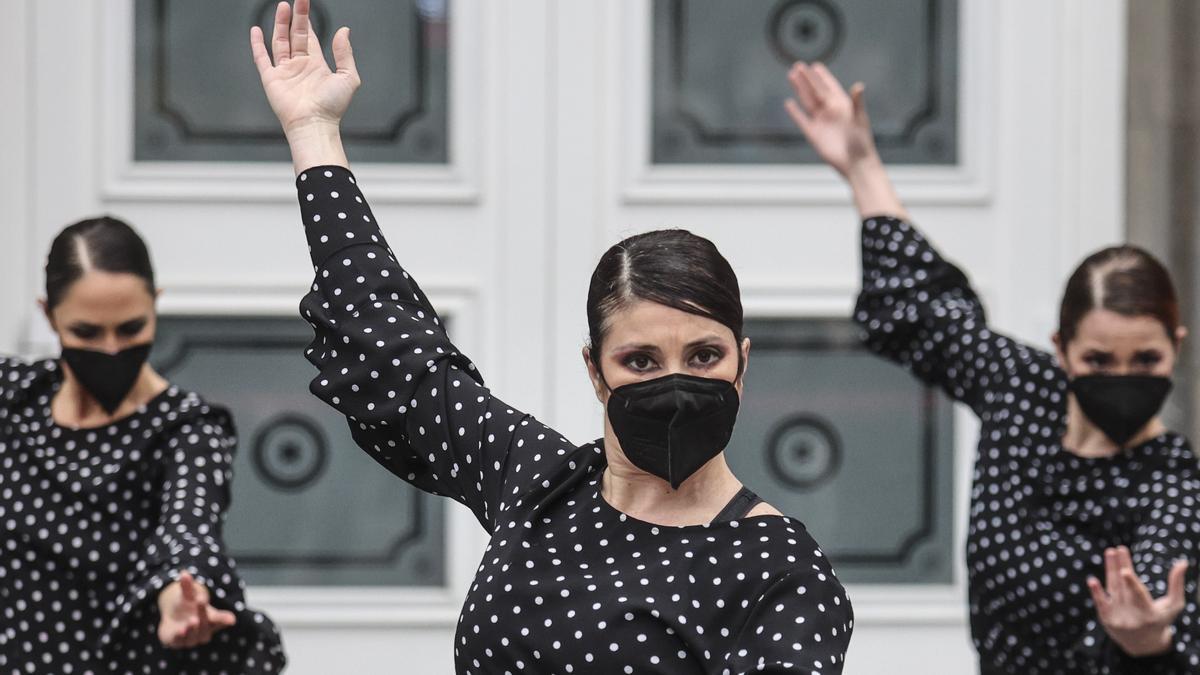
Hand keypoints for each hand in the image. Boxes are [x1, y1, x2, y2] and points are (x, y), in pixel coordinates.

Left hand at [157, 571, 236, 648]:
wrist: (174, 619)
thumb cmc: (188, 606)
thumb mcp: (189, 595)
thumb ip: (187, 586)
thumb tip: (184, 573)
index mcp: (211, 620)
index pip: (219, 619)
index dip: (223, 617)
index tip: (229, 615)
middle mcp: (203, 632)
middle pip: (205, 626)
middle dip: (203, 615)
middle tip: (201, 602)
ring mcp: (190, 640)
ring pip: (194, 637)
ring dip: (193, 630)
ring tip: (192, 621)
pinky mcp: (176, 644)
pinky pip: (179, 643)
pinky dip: (180, 638)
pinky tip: (179, 631)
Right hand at [250, 0, 359, 136]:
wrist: (314, 124)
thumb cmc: (332, 107)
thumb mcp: (348, 76)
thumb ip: (344, 53)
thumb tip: (344, 31)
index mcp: (316, 65)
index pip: (309, 37)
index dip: (307, 21)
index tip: (305, 4)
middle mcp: (300, 66)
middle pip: (294, 35)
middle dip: (296, 17)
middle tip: (297, 0)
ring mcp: (284, 72)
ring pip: (280, 42)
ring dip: (280, 24)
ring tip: (282, 7)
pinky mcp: (271, 79)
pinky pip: (262, 58)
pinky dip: (257, 44)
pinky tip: (256, 30)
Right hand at [784, 62, 877, 178]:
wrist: (854, 163)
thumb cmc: (861, 141)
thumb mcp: (859, 118)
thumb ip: (857, 102)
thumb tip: (858, 85)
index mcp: (842, 105)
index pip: (829, 87)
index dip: (823, 76)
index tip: (815, 66)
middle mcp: (830, 111)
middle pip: (815, 91)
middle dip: (807, 79)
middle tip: (798, 65)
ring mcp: (821, 122)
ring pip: (807, 101)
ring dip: (799, 89)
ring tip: (791, 76)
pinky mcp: (813, 134)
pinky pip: (801, 120)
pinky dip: (795, 112)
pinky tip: (789, 103)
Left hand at [1087, 546, 1187, 656]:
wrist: (1143, 645)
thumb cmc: (1160, 620)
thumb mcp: (1173, 606)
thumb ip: (1176, 584)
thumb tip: (1182, 562)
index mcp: (1149, 614)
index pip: (1138, 596)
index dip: (1131, 584)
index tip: (1125, 571)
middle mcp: (1132, 617)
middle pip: (1124, 587)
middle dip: (1120, 566)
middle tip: (1118, 548)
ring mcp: (1118, 619)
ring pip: (1113, 589)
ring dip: (1111, 569)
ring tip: (1111, 552)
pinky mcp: (1107, 619)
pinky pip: (1100, 603)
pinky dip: (1096, 592)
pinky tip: (1092, 580)